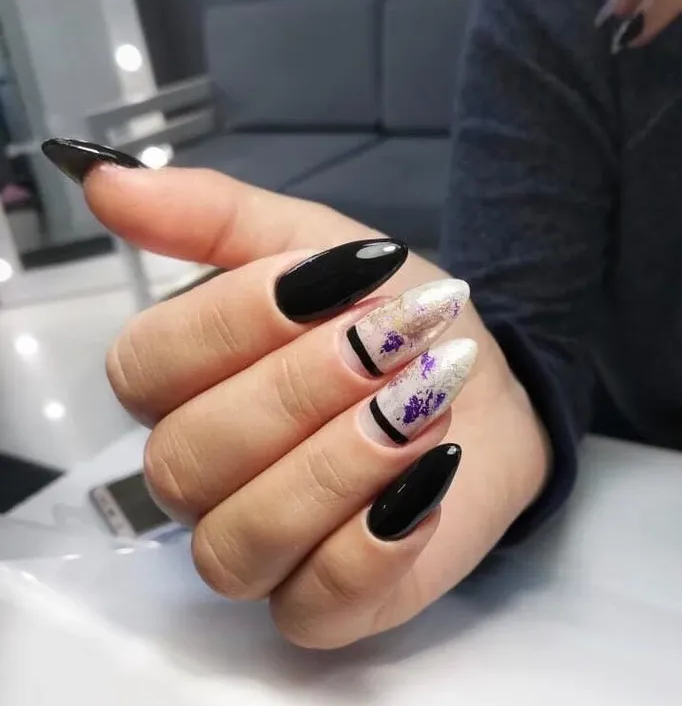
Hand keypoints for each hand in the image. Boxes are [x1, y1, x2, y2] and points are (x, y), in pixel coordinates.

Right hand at [82, 163, 549, 648]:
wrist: (480, 377)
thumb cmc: (388, 314)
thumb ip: (214, 218)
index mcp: (184, 386)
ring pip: (241, 538)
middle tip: (396, 339)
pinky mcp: (324, 604)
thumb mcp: (316, 245)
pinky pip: (315, 603)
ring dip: (341, 461)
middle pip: (191, 457)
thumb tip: (102, 177)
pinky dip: (375, 541)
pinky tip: (432, 474)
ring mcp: (259, 550)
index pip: (148, 368)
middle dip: (302, 388)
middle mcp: (203, 477)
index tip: (348, 279)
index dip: (239, 321)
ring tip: (425, 399)